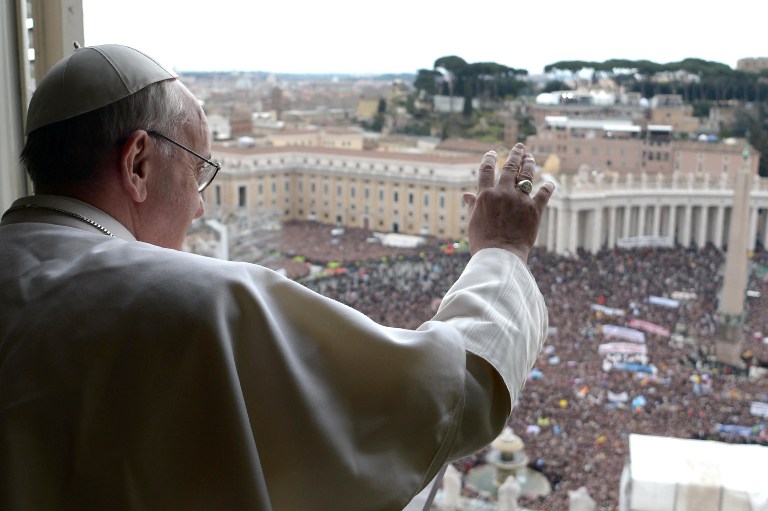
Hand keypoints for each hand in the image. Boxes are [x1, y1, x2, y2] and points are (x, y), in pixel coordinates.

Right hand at [463, 143, 553, 261]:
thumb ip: (473, 205)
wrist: (500, 255)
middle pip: (510, 167)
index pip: (487, 170)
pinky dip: (548, 187)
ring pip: (526, 175)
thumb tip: (467, 195)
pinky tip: (550, 182)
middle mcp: (503, 192)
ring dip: (529, 164)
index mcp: (485, 195)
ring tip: (530, 157)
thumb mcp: (473, 222)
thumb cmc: (483, 241)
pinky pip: (544, 193)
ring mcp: (520, 199)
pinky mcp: (535, 209)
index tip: (492, 152)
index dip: (489, 158)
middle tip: (520, 147)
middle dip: (516, 154)